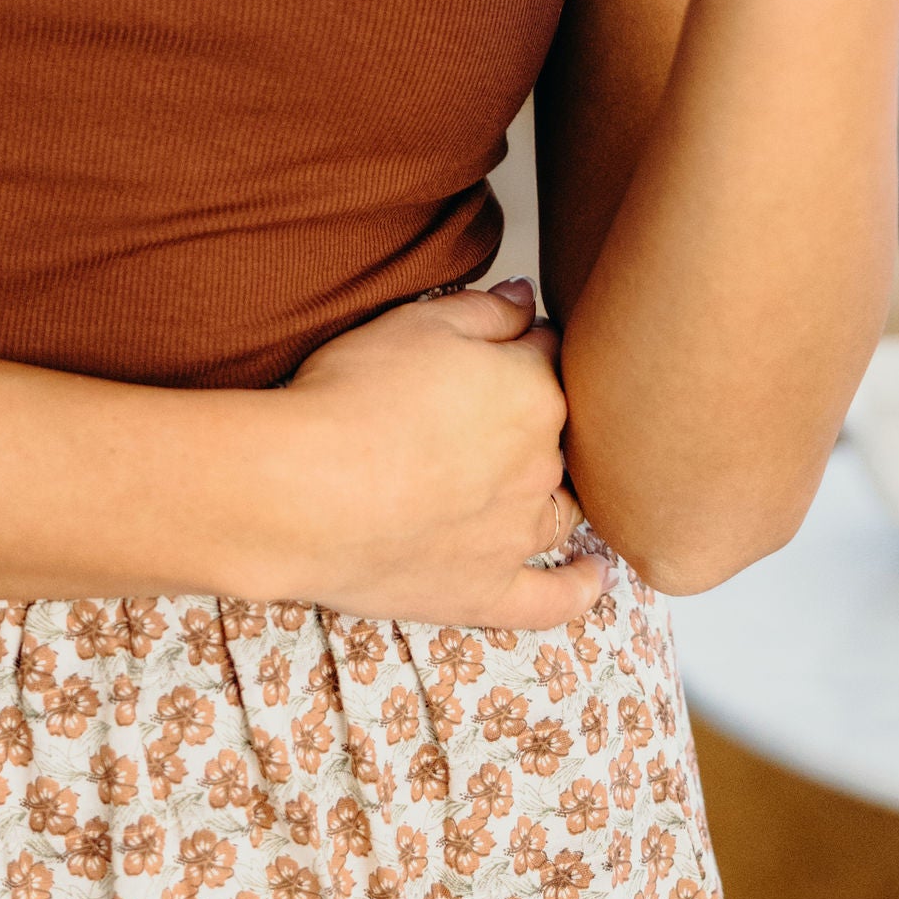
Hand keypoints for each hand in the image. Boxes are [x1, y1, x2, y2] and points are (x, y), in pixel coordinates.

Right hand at [267, 280, 608, 625]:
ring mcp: (516, 534)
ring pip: (561, 507)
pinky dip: (578, 589)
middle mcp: (540, 465)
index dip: (521, 344)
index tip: (499, 344)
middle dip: (532, 417)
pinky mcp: (486, 591)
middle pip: (556, 433)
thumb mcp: (417, 322)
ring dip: (555, 490)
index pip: (548, 356)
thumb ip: (485, 311)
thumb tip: (528, 299)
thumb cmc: (352, 396)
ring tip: (537, 481)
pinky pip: (551, 599)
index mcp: (534, 392)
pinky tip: (595, 578)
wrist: (303, 490)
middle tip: (485, 408)